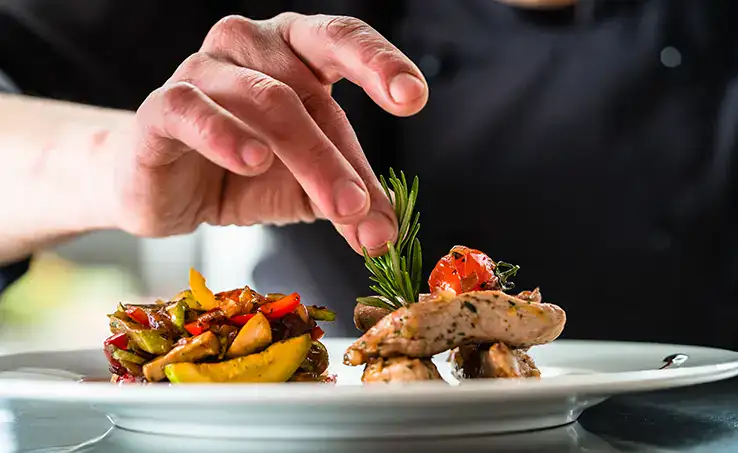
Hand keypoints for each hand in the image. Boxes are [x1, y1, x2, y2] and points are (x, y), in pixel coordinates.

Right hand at [113, 13, 427, 254]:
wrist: (168, 189)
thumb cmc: (247, 170)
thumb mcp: (311, 186)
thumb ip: (351, 201)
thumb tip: (385, 237)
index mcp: (295, 51)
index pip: (342, 39)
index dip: (379, 61)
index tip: (414, 97)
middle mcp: (250, 46)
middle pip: (306, 88)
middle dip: (342, 152)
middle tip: (365, 205)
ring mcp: (202, 70)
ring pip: (264, 101)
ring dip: (308, 158)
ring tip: (336, 206)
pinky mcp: (162, 108)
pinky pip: (192, 109)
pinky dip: (225, 134)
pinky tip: (253, 160)